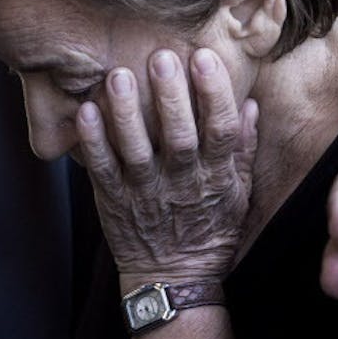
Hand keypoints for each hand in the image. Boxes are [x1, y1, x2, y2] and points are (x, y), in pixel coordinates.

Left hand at [77, 47, 259, 284]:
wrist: (175, 281)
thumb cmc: (210, 230)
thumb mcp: (239, 194)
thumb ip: (242, 148)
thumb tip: (251, 103)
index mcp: (215, 178)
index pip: (221, 131)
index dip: (214, 94)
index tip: (204, 57)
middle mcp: (182, 185)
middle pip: (179, 137)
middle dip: (171, 97)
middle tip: (161, 58)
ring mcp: (145, 195)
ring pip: (135, 152)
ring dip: (126, 113)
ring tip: (118, 76)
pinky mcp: (114, 203)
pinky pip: (101, 171)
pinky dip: (93, 142)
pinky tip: (86, 111)